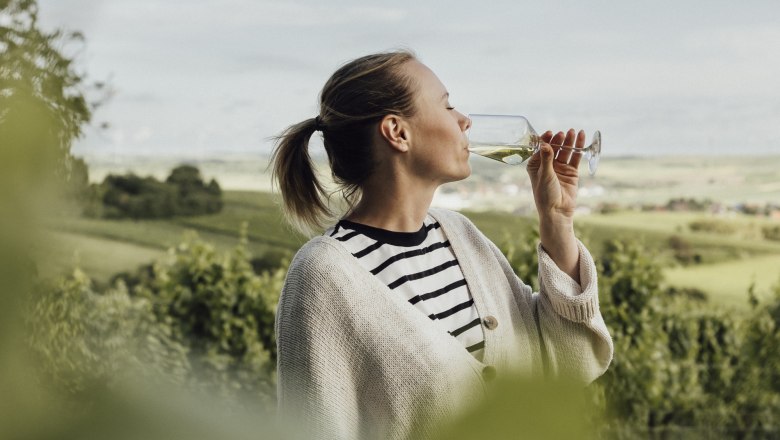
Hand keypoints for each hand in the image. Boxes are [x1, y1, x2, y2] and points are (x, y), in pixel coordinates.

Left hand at [526, 128, 584, 281]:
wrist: (558, 211)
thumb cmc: (545, 195)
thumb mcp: (544, 175)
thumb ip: (546, 159)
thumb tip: (545, 143)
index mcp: (535, 165)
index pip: (541, 148)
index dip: (546, 139)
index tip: (550, 133)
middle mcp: (547, 165)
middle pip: (554, 148)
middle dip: (559, 140)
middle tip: (564, 133)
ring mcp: (560, 168)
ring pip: (565, 151)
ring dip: (569, 141)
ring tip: (574, 131)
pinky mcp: (571, 172)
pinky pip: (575, 157)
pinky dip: (578, 148)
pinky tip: (581, 138)